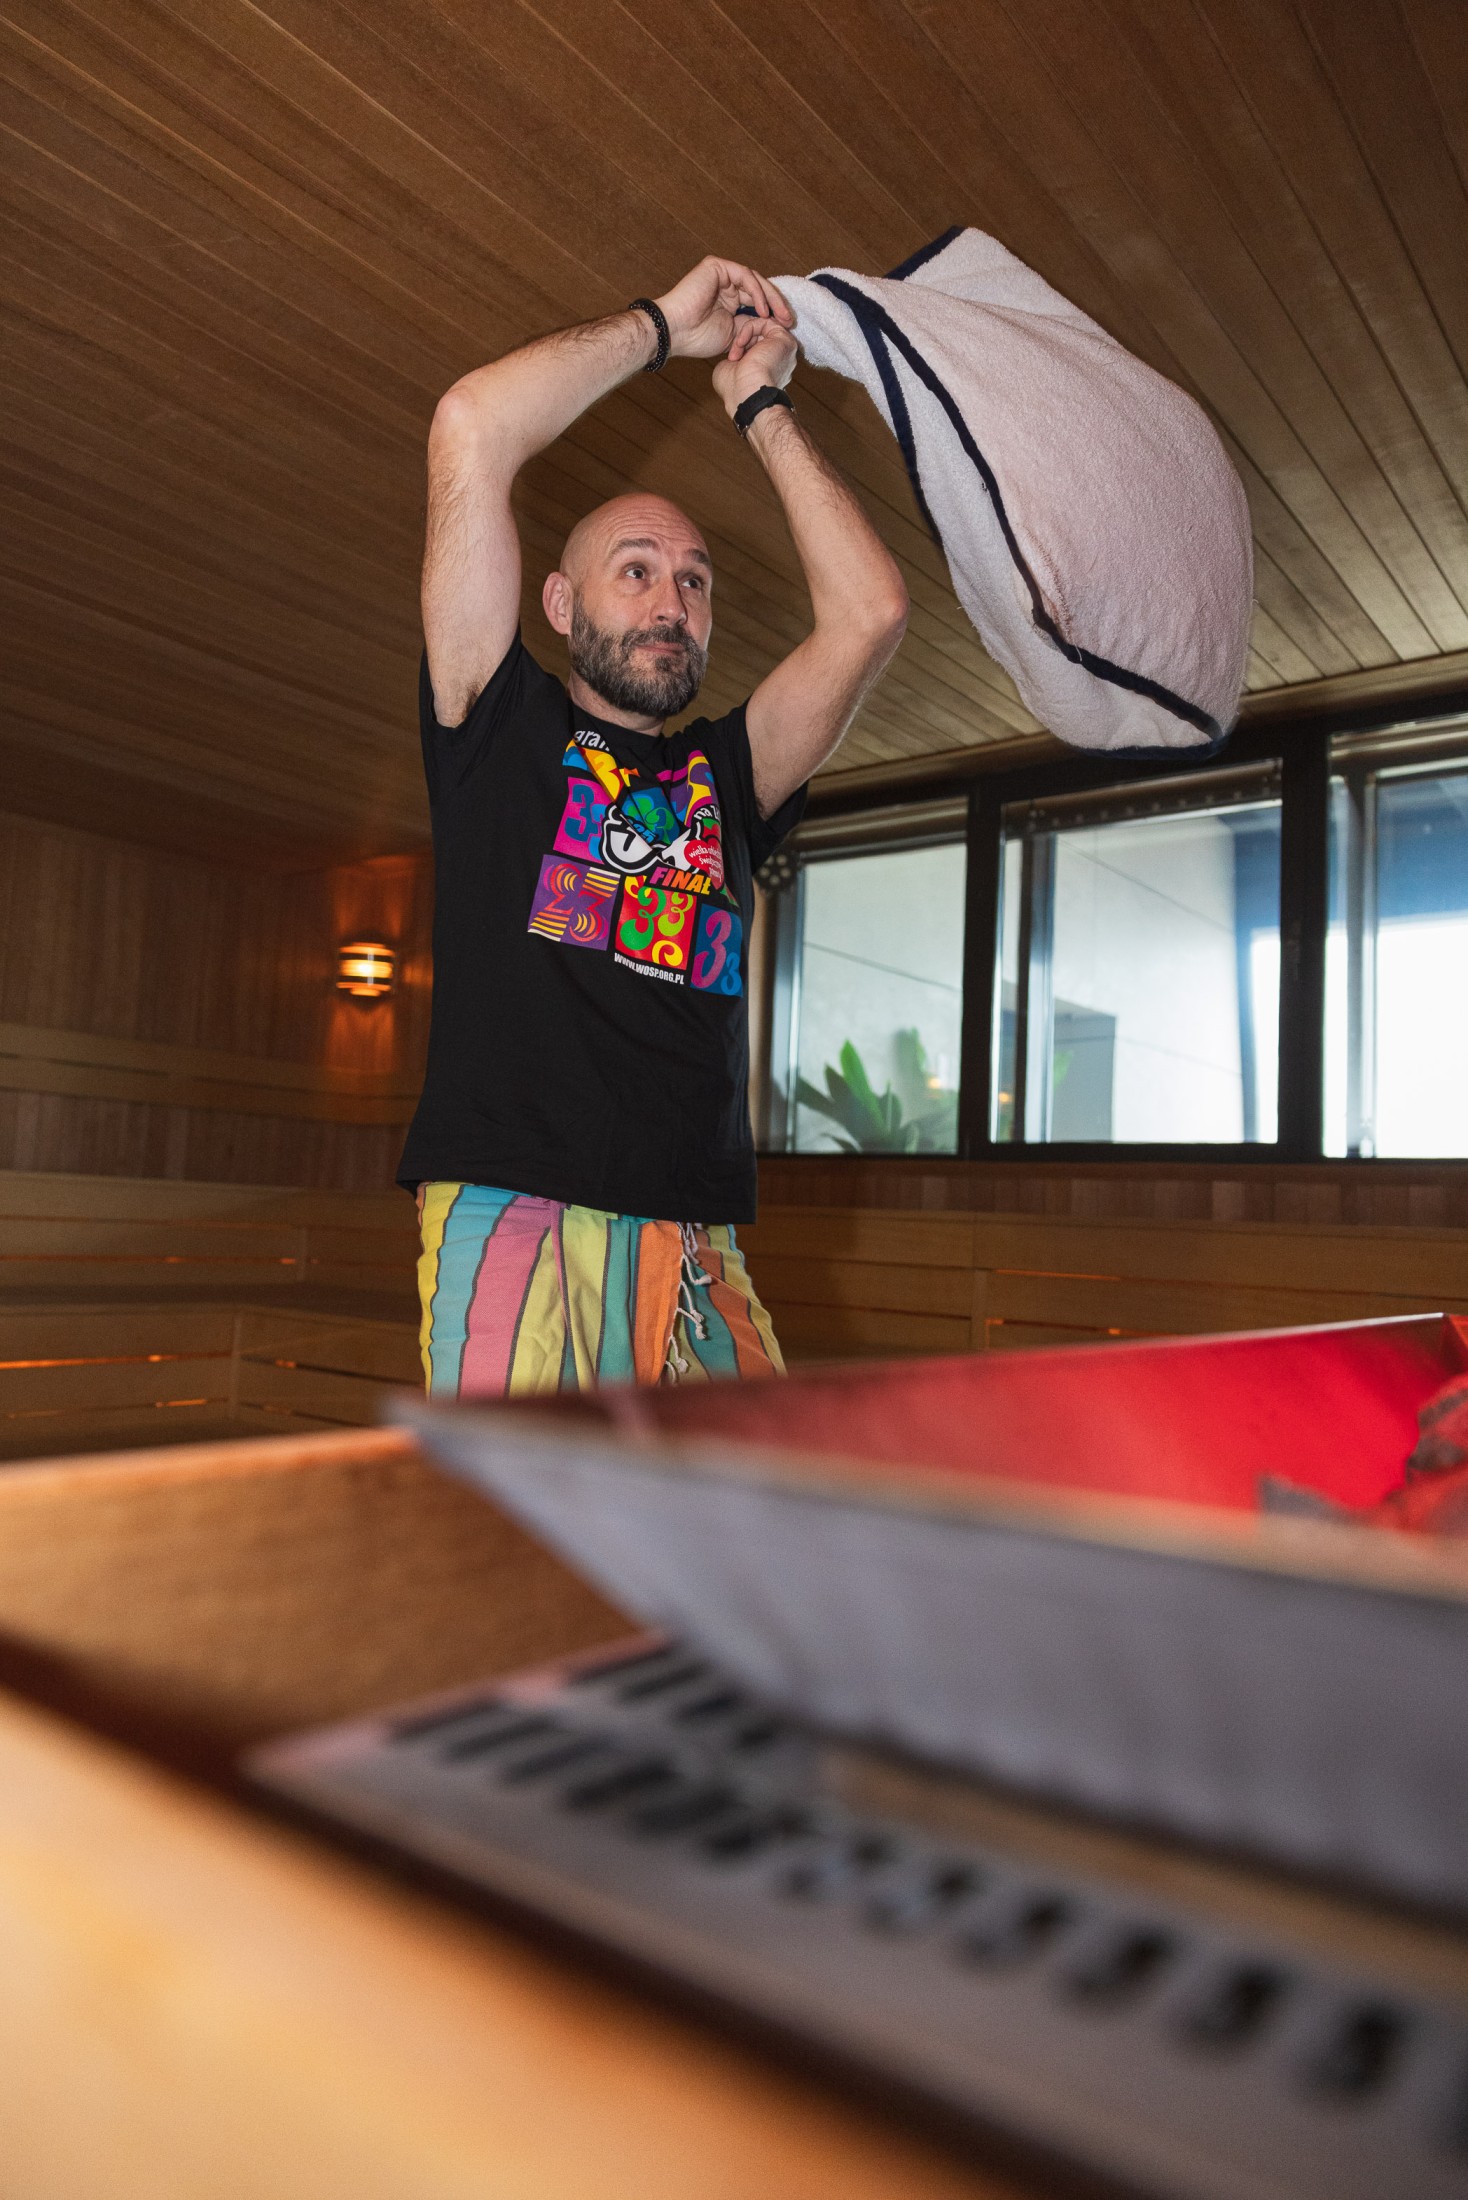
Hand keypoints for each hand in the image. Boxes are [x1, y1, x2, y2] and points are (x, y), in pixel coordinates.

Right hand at [654, 256, 791, 360]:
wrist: (676, 332)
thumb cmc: (698, 337)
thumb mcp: (733, 334)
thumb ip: (751, 325)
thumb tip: (772, 324)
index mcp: (729, 299)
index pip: (757, 300)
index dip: (773, 311)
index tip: (787, 326)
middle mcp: (726, 284)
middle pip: (759, 288)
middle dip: (776, 304)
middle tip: (789, 320)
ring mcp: (722, 273)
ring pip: (755, 280)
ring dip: (770, 298)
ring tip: (780, 316)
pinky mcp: (717, 267)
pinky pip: (745, 276)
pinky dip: (757, 293)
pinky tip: (763, 310)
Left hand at [712, 319, 798, 418]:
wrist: (747, 396)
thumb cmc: (736, 392)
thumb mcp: (729, 370)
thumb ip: (734, 358)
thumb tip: (732, 355)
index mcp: (770, 369)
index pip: (757, 348)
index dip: (742, 347)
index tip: (731, 358)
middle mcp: (781, 360)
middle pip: (760, 337)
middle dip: (743, 341)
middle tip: (733, 356)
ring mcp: (784, 349)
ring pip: (762, 328)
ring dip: (744, 336)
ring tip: (736, 352)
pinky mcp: (784, 339)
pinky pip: (764, 322)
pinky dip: (749, 328)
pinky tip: (740, 343)